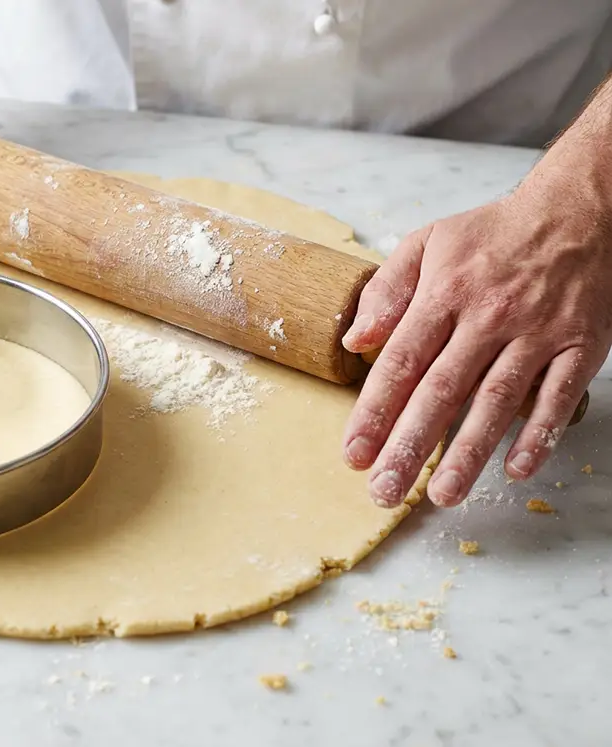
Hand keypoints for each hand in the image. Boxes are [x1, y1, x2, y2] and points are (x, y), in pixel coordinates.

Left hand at [340, 178, 611, 507]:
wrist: (579, 210)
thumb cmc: (492, 234)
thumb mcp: (427, 244)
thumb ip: (386, 291)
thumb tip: (355, 341)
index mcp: (444, 293)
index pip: (400, 362)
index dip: (374, 412)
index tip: (354, 453)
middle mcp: (487, 317)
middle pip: (441, 391)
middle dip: (409, 445)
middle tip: (384, 491)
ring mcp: (537, 334)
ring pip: (496, 402)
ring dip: (468, 453)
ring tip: (441, 495)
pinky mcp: (579, 346)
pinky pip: (558, 397)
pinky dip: (539, 434)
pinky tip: (517, 469)